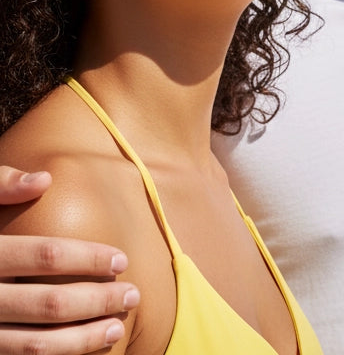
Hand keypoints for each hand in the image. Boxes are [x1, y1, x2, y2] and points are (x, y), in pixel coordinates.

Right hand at [0, 167, 139, 354]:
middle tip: (133, 295)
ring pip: (35, 344)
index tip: (122, 259)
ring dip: (82, 339)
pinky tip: (83, 350)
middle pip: (48, 303)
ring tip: (117, 328)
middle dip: (97, 300)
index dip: (87, 258)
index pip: (46, 256)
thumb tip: (44, 180)